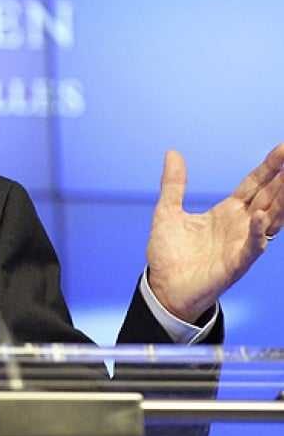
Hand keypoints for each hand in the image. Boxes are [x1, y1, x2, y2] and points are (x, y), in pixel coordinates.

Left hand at [147, 144, 283, 322]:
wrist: (162, 287)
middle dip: (282, 179)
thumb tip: (172, 153)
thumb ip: (174, 184)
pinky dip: (256, 232)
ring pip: (269, 219)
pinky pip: (252, 247)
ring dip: (280, 201)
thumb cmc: (169, 253)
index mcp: (227, 212)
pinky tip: (261, 217)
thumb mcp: (167, 212)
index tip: (282, 148)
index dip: (268, 168)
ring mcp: (241, 244)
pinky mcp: (235, 264)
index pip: (254, 185)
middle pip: (268, 198)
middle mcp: (240, 226)